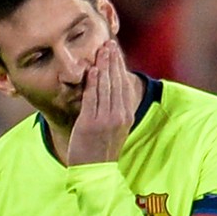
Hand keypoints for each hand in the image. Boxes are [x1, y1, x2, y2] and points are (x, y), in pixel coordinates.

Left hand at [66, 40, 136, 166]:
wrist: (95, 172)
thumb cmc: (100, 151)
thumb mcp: (113, 130)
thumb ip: (113, 112)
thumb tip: (109, 96)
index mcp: (126, 116)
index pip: (124, 85)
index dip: (120, 67)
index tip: (116, 52)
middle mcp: (119, 116)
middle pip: (117, 82)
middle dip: (113, 61)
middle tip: (109, 43)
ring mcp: (105, 120)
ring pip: (106, 87)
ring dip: (105, 66)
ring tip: (102, 49)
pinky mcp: (90, 124)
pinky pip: (93, 99)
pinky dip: (94, 83)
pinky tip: (93, 70)